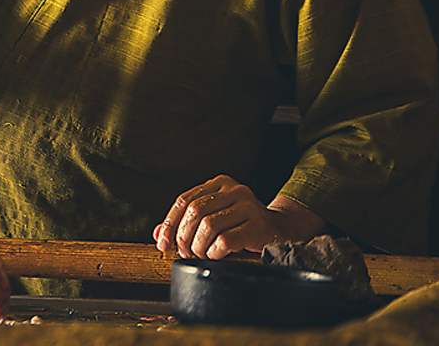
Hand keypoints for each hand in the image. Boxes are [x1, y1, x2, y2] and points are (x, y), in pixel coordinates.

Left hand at [153, 175, 327, 259]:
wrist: (281, 231)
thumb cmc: (242, 227)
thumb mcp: (214, 221)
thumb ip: (185, 225)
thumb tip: (157, 234)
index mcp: (220, 184)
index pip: (185, 199)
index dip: (169, 222)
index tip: (162, 243)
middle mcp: (234, 189)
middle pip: (194, 211)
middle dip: (183, 237)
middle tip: (184, 253)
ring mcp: (248, 205)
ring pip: (208, 226)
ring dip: (198, 247)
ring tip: (201, 255)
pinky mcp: (259, 225)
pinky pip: (226, 240)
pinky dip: (214, 252)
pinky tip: (216, 256)